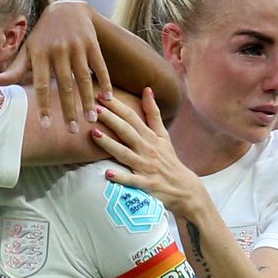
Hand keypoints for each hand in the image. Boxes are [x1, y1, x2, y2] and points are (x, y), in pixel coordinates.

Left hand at [0, 0, 110, 133]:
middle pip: (64, 85)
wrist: (66, 9)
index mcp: (39, 54)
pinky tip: (108, 99)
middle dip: (69, 109)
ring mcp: (76, 46)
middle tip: (73, 131)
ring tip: (91, 119)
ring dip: (88, 100)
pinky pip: (99, 66)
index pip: (40, 84)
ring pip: (83, 78)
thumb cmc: (43, 36)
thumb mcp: (28, 50)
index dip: (42, 105)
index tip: (45, 125)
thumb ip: (13, 70)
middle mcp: (57, 50)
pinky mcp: (91, 43)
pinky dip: (105, 82)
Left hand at [89, 87, 203, 214]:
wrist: (184, 188)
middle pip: (127, 131)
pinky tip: (107, 173)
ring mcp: (146, 167)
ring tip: (94, 134)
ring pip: (125, 154)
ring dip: (109, 144)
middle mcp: (147, 149)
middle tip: (94, 109)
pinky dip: (121, 177)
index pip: (132, 118)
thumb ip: (153, 114)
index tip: (103, 95)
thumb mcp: (164, 135)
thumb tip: (147, 89)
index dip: (118, 106)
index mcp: (150, 137)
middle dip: (111, 119)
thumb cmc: (169, 160)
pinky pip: (132, 181)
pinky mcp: (146, 184)